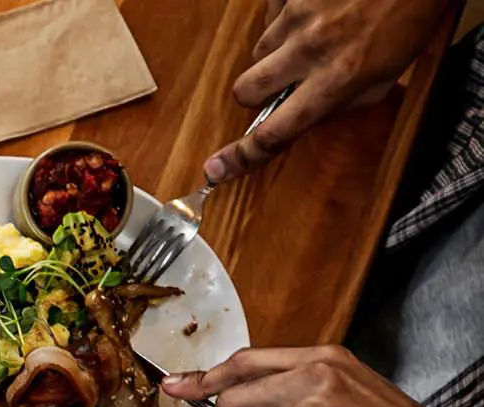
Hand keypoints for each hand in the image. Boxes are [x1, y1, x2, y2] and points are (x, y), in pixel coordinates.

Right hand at [206, 0, 449, 182]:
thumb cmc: (412, 16)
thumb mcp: (387, 75)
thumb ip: (342, 101)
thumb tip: (309, 114)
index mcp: (337, 79)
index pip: (275, 132)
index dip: (242, 156)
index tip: (216, 168)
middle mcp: (310, 48)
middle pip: (246, 90)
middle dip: (257, 93)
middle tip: (281, 84)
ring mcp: (297, 14)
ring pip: (260, 50)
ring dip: (278, 51)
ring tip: (316, 35)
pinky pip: (272, 13)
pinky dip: (287, 17)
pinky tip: (317, 9)